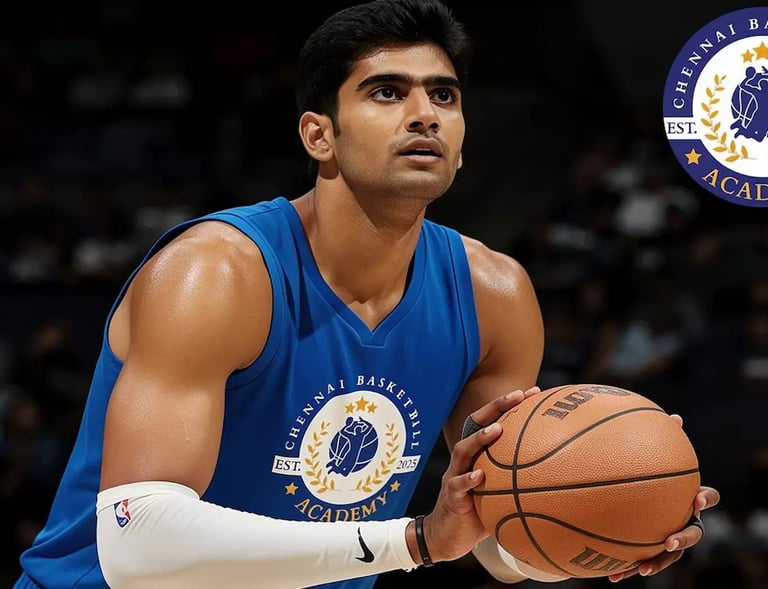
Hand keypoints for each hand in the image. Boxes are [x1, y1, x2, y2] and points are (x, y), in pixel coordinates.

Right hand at [421, 387, 540, 562]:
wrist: (448, 537)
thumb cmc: (479, 513)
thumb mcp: (502, 494)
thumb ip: (522, 482)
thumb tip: (563, 479)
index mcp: (479, 455)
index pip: (492, 422)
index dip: (509, 406)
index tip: (534, 392)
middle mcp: (466, 460)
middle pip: (476, 425)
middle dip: (495, 408)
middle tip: (517, 395)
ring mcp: (455, 476)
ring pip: (463, 451)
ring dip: (479, 439)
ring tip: (496, 430)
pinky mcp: (451, 497)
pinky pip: (457, 485)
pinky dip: (467, 480)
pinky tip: (479, 477)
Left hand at [608, 414, 720, 582]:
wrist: (634, 499)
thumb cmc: (650, 472)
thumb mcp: (654, 455)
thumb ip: (662, 439)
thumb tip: (675, 416)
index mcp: (687, 497)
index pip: (706, 497)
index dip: (705, 500)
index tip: (697, 502)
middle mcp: (683, 519)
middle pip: (693, 533)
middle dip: (683, 537)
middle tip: (669, 539)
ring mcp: (669, 537)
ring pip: (671, 554)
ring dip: (659, 562)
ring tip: (643, 567)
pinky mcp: (650, 550)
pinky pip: (644, 561)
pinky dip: (630, 567)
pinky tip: (611, 575)